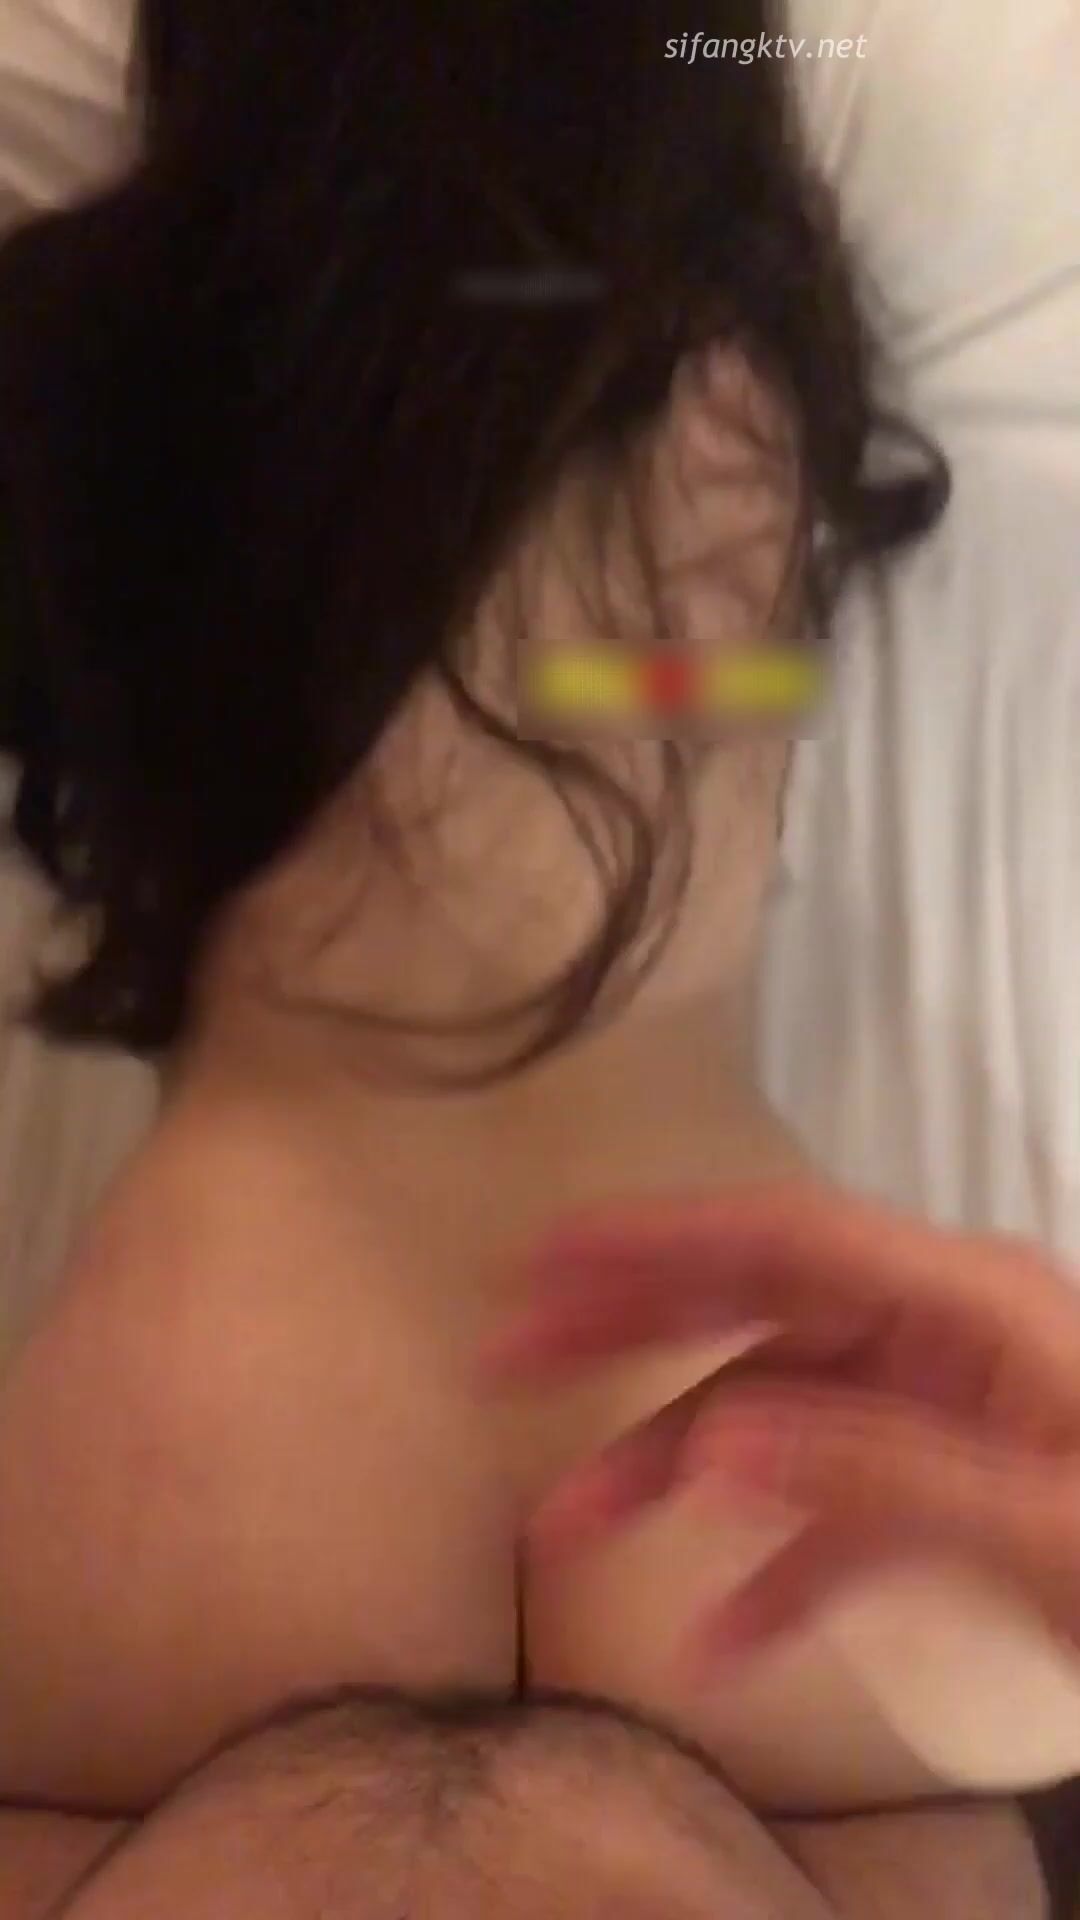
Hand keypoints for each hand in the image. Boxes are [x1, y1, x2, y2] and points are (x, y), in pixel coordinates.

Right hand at [482, 1181, 1079, 1665]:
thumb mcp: (1044, 1528)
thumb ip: (882, 1474)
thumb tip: (713, 1440)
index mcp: (972, 1304)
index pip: (786, 1239)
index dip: (658, 1235)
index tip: (546, 1251)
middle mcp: (945, 1334)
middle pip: (759, 1306)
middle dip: (630, 1329)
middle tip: (510, 1353)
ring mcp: (944, 1407)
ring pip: (776, 1413)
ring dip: (672, 1471)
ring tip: (567, 1531)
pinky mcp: (950, 1485)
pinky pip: (833, 1508)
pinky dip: (770, 1571)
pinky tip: (716, 1644)